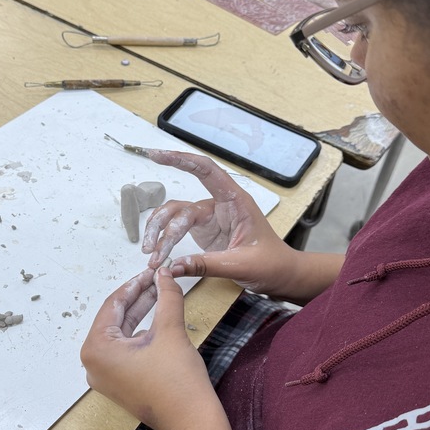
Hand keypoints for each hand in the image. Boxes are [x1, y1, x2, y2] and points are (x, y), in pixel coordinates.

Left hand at [80, 265, 223, 429]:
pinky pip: (125, 350)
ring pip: (121, 334)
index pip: (113, 306)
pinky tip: (157, 318)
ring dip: (140, 314)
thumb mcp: (170, 330)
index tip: (151, 271)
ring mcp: (104, 376)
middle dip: (138, 298)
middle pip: (115, 319)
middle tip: (157, 279)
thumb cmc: (177, 380)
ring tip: (160, 293)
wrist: (191, 421)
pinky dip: (140, 333)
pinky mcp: (118, 383)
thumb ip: (166, 297)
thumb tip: (164, 274)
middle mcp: (93, 363)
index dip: (135, 284)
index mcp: (96, 349)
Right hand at [141, 149, 298, 296]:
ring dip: (160, 234)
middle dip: (162, 223)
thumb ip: (207, 264)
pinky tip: (159, 254)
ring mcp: (210, 218)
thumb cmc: (271, 262)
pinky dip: (166, 239)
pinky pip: (178, 228)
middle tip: (149, 246)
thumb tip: (174, 266)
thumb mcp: (241, 264)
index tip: (158, 156)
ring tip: (152, 255)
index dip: (182, 160)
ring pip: (175, 217)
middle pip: (181, 205)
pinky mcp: (204, 231)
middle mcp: (220, 205)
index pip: (207, 171)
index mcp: (235, 201)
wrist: (281, 274)